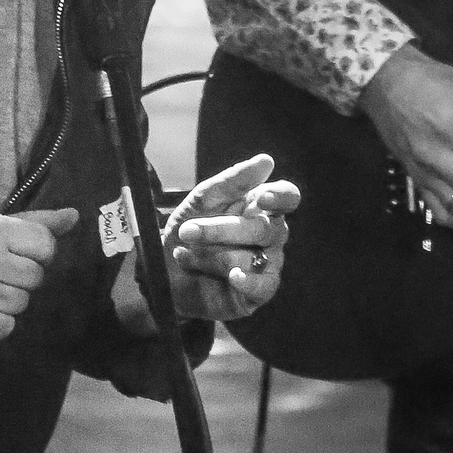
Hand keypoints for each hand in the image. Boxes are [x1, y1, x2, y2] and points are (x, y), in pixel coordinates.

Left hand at [165, 153, 301, 322]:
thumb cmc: (187, 231)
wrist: (165, 273)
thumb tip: (266, 161)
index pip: (287, 197)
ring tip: (187, 257)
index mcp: (259, 206)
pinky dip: (246, 280)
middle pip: (264, 228)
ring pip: (255, 256)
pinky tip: (232, 276)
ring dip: (214, 256)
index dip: (281, 196)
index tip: (262, 198)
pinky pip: (263, 285)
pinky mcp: (260, 290)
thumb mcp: (201, 201)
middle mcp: (270, 233)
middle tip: (186, 231)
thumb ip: (232, 181)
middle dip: (221, 230)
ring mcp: (268, 262)